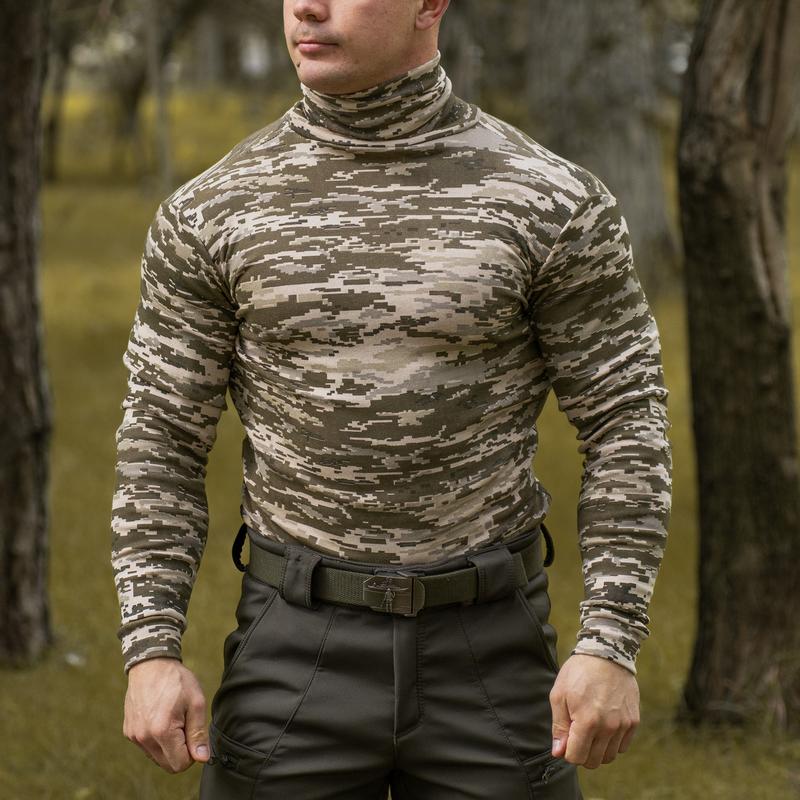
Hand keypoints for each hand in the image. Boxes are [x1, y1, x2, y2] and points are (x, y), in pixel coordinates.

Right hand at [123, 656, 209, 772]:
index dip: (192, 753)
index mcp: (162, 731)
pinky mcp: (129, 732)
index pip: (180, 764)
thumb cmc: (176, 680)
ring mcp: (134, 736)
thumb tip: (202, 758)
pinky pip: (147, 747)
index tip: (194, 733)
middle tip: (185, 725)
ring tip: (173, 719)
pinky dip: (157, 739)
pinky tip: (161, 718)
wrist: (151, 664)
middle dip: (181, 751)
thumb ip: (198, 733)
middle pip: (168, 765)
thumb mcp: (196, 703)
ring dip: (169, 746)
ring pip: (157, 757)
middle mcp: (144, 737)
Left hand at [549, 653, 639, 768]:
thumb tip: (559, 752)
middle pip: (593, 761)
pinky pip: (622, 746)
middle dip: (582, 752)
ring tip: (591, 727)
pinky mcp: (634, 721)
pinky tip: (604, 724)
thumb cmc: (578, 673)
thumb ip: (559, 727)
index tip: (567, 737)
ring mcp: (623, 725)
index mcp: (587, 721)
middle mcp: (608, 727)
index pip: (576, 757)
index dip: (568, 751)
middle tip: (577, 732)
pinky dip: (612, 742)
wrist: (606, 653)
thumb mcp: (559, 695)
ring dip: (597, 749)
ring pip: (609, 756)